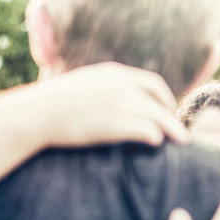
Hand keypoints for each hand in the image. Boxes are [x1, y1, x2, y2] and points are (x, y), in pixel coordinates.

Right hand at [29, 62, 189, 147]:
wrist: (37, 114)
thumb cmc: (52, 104)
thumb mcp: (82, 85)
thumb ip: (103, 89)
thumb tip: (112, 101)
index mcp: (114, 74)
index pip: (152, 83)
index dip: (165, 98)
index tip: (169, 110)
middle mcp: (122, 86)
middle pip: (160, 101)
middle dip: (173, 116)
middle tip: (182, 131)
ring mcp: (121, 104)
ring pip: (160, 117)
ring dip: (173, 130)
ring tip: (182, 141)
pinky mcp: (117, 125)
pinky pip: (149, 132)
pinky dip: (156, 138)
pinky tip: (156, 145)